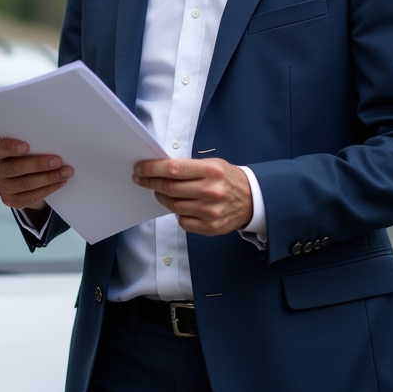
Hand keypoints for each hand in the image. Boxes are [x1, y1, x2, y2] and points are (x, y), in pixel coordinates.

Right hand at [0, 138, 73, 216]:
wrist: (16, 177)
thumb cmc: (21, 155)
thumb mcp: (19, 147)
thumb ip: (29, 144)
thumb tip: (51, 143)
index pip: (0, 149)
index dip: (12, 148)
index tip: (27, 146)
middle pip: (16, 168)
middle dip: (39, 164)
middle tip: (58, 161)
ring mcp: (1, 188)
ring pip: (26, 184)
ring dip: (49, 178)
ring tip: (65, 172)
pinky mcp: (10, 201)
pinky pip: (31, 197)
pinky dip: (48, 189)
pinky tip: (60, 183)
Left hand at [133, 158, 252, 235]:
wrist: (253, 200)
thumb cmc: (228, 178)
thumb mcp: (212, 164)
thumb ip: (188, 167)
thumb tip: (158, 169)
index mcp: (211, 171)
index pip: (173, 169)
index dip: (152, 169)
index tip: (140, 169)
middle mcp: (211, 191)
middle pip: (169, 188)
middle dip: (151, 183)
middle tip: (141, 179)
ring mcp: (211, 211)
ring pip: (173, 206)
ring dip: (162, 198)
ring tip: (161, 192)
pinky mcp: (210, 227)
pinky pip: (182, 221)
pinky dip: (178, 213)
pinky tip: (182, 206)